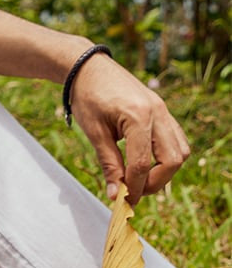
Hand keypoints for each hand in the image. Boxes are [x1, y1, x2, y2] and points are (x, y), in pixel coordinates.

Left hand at [70, 53, 189, 201]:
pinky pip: (176, 139)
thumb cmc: (87, 96)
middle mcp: (157, 112)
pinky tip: (146, 161)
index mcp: (139, 116)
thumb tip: (116, 194)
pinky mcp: (162, 110)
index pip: (142, 163)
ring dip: (164, 170)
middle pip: (172, 160)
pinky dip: (166, 155)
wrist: (88, 67)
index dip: (135, 187)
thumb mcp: (94, 132)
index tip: (124, 201)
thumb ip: (108, 164)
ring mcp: (163, 110)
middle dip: (155, 182)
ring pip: (180, 151)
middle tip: (134, 190)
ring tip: (139, 177)